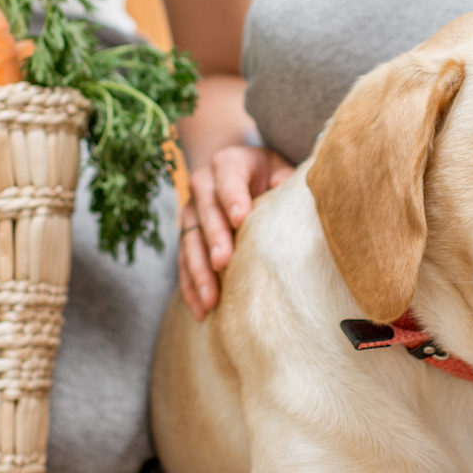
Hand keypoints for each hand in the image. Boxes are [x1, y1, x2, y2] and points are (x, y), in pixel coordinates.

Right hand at [179, 143, 292, 319]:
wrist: (227, 168)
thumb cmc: (263, 171)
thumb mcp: (276, 165)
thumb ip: (284, 177)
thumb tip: (289, 195)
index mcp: (228, 164)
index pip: (229, 180)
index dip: (233, 198)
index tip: (240, 218)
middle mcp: (203, 186)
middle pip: (207, 214)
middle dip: (215, 239)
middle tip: (223, 262)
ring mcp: (191, 212)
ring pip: (191, 243)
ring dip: (199, 272)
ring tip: (210, 298)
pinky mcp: (186, 234)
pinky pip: (184, 262)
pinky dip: (191, 286)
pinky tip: (200, 309)